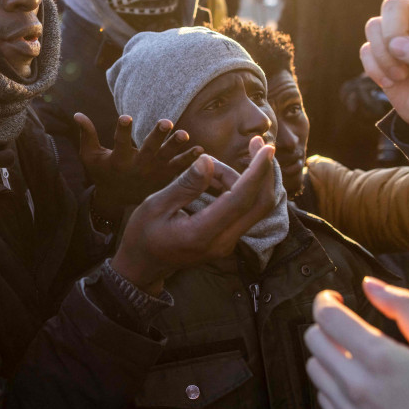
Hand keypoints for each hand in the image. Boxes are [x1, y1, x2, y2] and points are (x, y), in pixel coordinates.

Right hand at [76, 113, 203, 216]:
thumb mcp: (90, 156)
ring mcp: (154, 174)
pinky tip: (201, 151)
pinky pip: (180, 170)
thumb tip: (77, 113)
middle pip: (149, 150)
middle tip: (166, 121)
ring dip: (177, 148)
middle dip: (157, 136)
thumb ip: (86, 135)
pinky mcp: (165, 179)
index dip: (122, 130)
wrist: (118, 200)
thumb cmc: (102, 173)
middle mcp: (138, 167)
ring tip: (185, 135)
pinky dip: (190, 161)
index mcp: (119, 160)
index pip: (119, 143)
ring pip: (167, 159)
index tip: (125, 116)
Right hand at [112, 136, 274, 295]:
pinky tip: (218, 175)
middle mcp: (222, 242)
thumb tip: (209, 160)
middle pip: (261, 204)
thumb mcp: (155, 205)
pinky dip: (239, 187)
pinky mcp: (227, 239)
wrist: (142, 265)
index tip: (266, 147)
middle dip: (265, 171)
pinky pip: (244, 210)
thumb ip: (185, 184)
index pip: (241, 200)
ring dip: (245, 178)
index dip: (257, 171)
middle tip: (258, 142)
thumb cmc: (142, 234)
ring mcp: (227, 243)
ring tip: (212, 164)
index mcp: (202, 234)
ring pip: (254, 206)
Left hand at [305, 277, 408, 408]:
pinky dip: (333, 384)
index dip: (326, 301)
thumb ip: (403, 306)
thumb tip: (371, 285)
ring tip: (355, 357)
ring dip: (328, 355)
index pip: (327, 317)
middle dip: (327, 325)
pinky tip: (358, 383)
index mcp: (380, 359)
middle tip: (348, 328)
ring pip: (314, 367)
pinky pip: (323, 396)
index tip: (334, 299)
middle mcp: (358, 386)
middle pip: (314, 339)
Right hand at [360, 0, 408, 140]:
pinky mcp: (381, 51)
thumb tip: (398, 44)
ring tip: (401, 77)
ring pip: (374, 27)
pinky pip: (365, 49)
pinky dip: (375, 68)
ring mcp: (399, 33)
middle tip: (403, 60)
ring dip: (383, 57)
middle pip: (392, 4)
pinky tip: (392, 81)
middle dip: (391, 33)